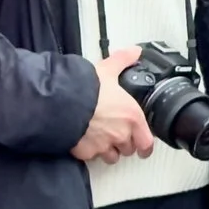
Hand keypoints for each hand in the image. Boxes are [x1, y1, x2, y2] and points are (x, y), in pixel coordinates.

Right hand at [71, 49, 154, 163]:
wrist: (61, 102)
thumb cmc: (86, 88)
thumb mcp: (107, 70)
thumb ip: (122, 60)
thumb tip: (134, 51)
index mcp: (132, 117)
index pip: (147, 143)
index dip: (145, 147)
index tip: (143, 148)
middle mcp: (121, 135)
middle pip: (128, 149)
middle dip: (123, 144)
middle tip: (115, 134)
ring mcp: (103, 146)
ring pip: (111, 157)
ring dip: (108, 150)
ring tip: (100, 139)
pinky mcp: (86, 153)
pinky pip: (91, 157)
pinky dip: (89, 152)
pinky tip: (84, 140)